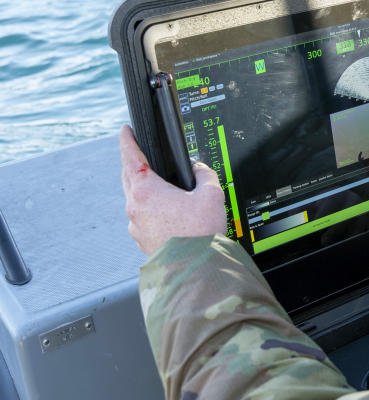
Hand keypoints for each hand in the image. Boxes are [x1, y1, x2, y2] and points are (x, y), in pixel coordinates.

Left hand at [120, 125, 226, 255]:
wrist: (195, 269)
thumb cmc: (200, 233)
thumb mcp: (211, 194)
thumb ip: (204, 174)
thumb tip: (199, 170)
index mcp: (146, 191)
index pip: (131, 157)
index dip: (127, 140)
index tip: (125, 131)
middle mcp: (135, 207)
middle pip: (129, 177)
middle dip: (134, 164)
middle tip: (143, 156)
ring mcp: (136, 226)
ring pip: (135, 199)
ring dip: (145, 190)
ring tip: (166, 190)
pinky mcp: (143, 241)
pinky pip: (143, 218)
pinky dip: (152, 211)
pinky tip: (171, 214)